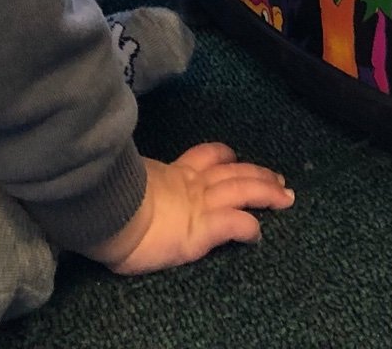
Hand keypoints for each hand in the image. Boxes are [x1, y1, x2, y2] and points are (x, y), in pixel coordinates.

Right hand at [87, 145, 294, 274]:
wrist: (106, 212)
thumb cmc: (107, 203)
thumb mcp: (125, 185)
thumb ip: (136, 184)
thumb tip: (124, 184)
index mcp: (172, 174)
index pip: (205, 158)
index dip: (224, 157)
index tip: (235, 158)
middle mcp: (191, 184)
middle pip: (235, 171)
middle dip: (259, 174)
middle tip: (281, 179)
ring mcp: (200, 203)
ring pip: (243, 189)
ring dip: (266, 192)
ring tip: (285, 197)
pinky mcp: (203, 227)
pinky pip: (235, 223)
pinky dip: (249, 227)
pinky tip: (258, 234)